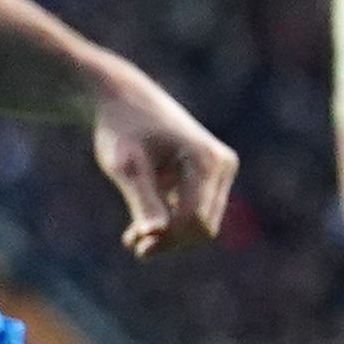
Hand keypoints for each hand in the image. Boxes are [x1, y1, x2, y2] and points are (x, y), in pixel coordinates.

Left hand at [92, 77, 237, 257]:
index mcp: (206, 159)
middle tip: (132, 245)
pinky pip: (199, 209)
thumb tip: (153, 235)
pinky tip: (143, 226)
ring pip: (204, 221)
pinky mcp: (213, 171)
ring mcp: (221, 167)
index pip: (194, 219)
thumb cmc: (122, 129)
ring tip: (132, 238)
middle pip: (204, 225)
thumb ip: (142, 201)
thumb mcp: (126, 167)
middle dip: (170, 240)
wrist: (126, 98)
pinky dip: (174, 222)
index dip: (167, 239)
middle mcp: (222, 163)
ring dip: (172, 236)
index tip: (133, 244)